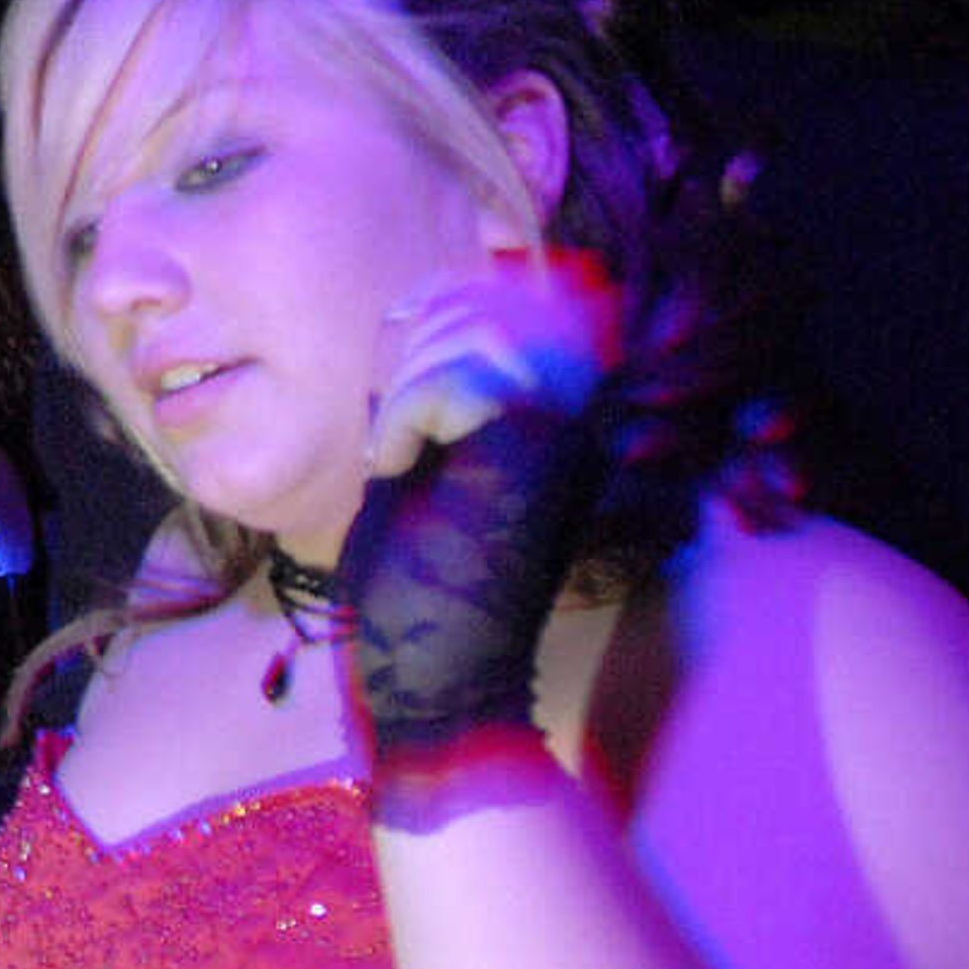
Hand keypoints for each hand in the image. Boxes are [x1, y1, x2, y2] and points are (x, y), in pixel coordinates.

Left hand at [341, 254, 619, 794]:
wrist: (435, 672)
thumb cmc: (418, 580)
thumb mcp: (425, 456)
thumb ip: (434, 384)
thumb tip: (419, 305)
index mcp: (554, 414)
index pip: (513, 296)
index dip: (443, 304)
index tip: (399, 364)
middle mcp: (574, 416)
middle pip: (492, 301)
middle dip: (417, 344)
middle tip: (394, 424)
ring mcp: (561, 432)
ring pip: (474, 333)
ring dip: (409, 388)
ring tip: (398, 453)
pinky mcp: (534, 454)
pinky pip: (450, 384)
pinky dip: (403, 421)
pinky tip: (397, 470)